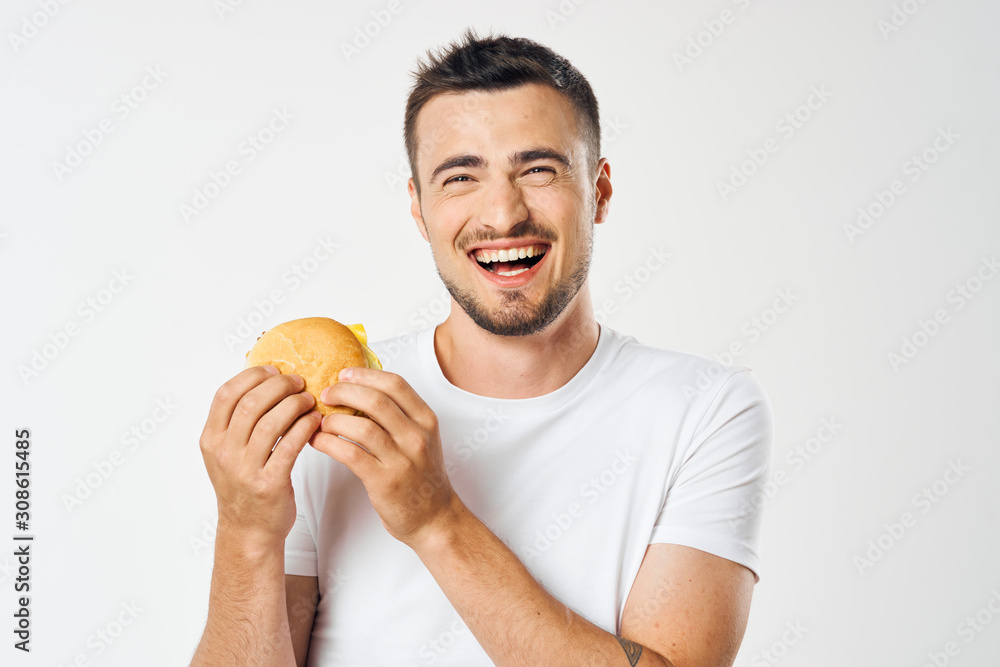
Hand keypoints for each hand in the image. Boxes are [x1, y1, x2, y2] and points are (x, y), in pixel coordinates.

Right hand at [199, 365, 321, 547]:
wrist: (248, 530)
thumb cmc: (243, 486)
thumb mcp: (227, 452)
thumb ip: (237, 422)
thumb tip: (264, 380)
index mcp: (210, 439)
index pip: (226, 394)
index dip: (252, 376)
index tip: (274, 370)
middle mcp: (224, 453)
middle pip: (250, 403)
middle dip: (279, 386)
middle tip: (298, 382)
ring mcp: (244, 470)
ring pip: (271, 422)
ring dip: (295, 404)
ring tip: (309, 400)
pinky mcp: (268, 484)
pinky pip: (289, 446)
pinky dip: (305, 427)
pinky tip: (315, 421)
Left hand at [311, 367, 457, 545]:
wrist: (434, 517)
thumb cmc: (422, 475)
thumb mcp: (422, 438)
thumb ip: (400, 415)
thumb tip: (361, 389)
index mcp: (426, 420)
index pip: (395, 384)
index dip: (365, 375)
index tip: (344, 374)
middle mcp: (416, 436)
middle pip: (375, 400)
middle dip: (344, 392)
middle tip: (326, 394)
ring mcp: (402, 459)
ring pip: (361, 426)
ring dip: (333, 420)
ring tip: (320, 421)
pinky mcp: (385, 481)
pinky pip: (351, 454)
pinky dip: (329, 443)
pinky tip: (319, 441)